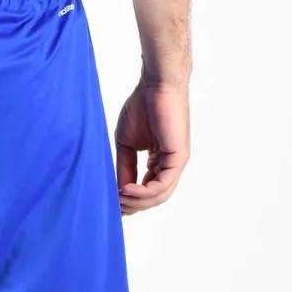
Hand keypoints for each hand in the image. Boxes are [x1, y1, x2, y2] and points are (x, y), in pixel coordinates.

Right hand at [115, 78, 189, 215]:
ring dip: (137, 202)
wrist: (155, 85)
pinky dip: (143, 192)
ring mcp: (176, 162)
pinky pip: (161, 185)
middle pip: (154, 199)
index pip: (147, 191)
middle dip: (133, 206)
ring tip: (119, 198)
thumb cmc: (142, 106)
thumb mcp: (126, 145)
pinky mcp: (179, 158)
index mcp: (159, 162)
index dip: (130, 201)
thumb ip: (125, 168)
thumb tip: (120, 191)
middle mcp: (170, 165)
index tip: (112, 205)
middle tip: (115, 207)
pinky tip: (126, 189)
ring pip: (159, 196)